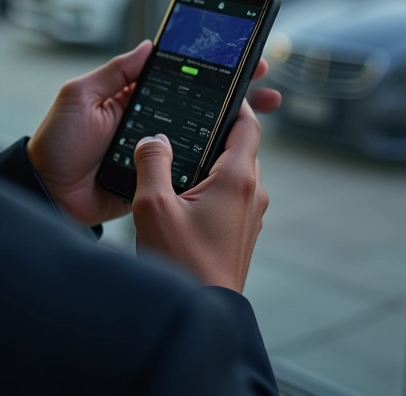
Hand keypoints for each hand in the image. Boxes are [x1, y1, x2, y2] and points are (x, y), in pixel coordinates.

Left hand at [28, 41, 279, 227]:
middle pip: (198, 100)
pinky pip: (191, 163)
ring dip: (233, 120)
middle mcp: (149, 118)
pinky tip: (239, 148)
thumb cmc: (57, 143)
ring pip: (201, 131)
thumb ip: (114, 72)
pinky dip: (216, 156)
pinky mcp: (159, 175)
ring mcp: (157, 148)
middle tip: (262, 78)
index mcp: (132, 95)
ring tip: (264, 107)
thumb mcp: (80, 97)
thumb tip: (149, 46)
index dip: (205, 64)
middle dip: (232, 89)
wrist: (50, 194)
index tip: (235, 54)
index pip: (177, 74)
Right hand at [132, 101, 267, 292]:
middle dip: (217, 130)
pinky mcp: (243, 230)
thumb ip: (153, 162)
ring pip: (236, 169)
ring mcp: (251, 214)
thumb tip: (155, 138)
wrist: (205, 314)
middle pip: (241, 145)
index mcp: (237, 180)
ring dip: (213, 158)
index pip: (248, 126)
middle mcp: (253, 193)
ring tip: (181, 155)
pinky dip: (213, 182)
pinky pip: (232, 192)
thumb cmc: (182, 263)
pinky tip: (184, 190)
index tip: (219, 90)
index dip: (236, 103)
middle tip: (190, 120)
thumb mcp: (154, 206)